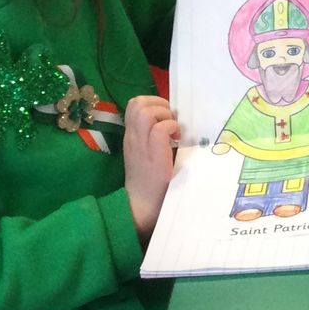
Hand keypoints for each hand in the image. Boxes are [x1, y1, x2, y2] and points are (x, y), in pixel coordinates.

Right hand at [123, 94, 180, 240]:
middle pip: (137, 102)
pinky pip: (160, 129)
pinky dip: (171, 128)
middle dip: (158, 104)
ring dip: (164, 115)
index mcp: (132, 136)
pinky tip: (176, 140)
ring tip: (172, 130)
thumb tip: (176, 122)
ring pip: (145, 111)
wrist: (140, 207)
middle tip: (169, 120)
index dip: (152, 102)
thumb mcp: (146, 154)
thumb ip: (154, 137)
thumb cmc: (149, 182)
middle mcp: (133, 137)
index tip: (165, 117)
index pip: (133, 104)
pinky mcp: (152, 156)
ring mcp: (141, 145)